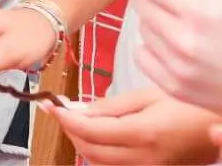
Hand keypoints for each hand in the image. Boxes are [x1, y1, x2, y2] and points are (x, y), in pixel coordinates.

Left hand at [48, 87, 221, 164]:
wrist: (216, 125)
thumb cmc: (187, 106)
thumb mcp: (148, 96)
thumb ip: (110, 106)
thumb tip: (76, 108)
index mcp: (143, 134)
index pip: (90, 130)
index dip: (65, 118)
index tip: (50, 104)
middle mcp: (144, 158)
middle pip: (89, 150)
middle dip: (69, 129)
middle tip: (58, 110)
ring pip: (98, 163)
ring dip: (80, 142)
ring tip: (74, 120)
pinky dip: (97, 153)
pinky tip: (94, 136)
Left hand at [132, 0, 221, 114]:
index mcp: (202, 10)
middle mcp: (186, 39)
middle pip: (141, 3)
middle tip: (177, 2)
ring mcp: (179, 66)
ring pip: (144, 29)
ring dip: (158, 24)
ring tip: (187, 29)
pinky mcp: (175, 87)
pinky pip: (143, 56)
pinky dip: (156, 50)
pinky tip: (180, 50)